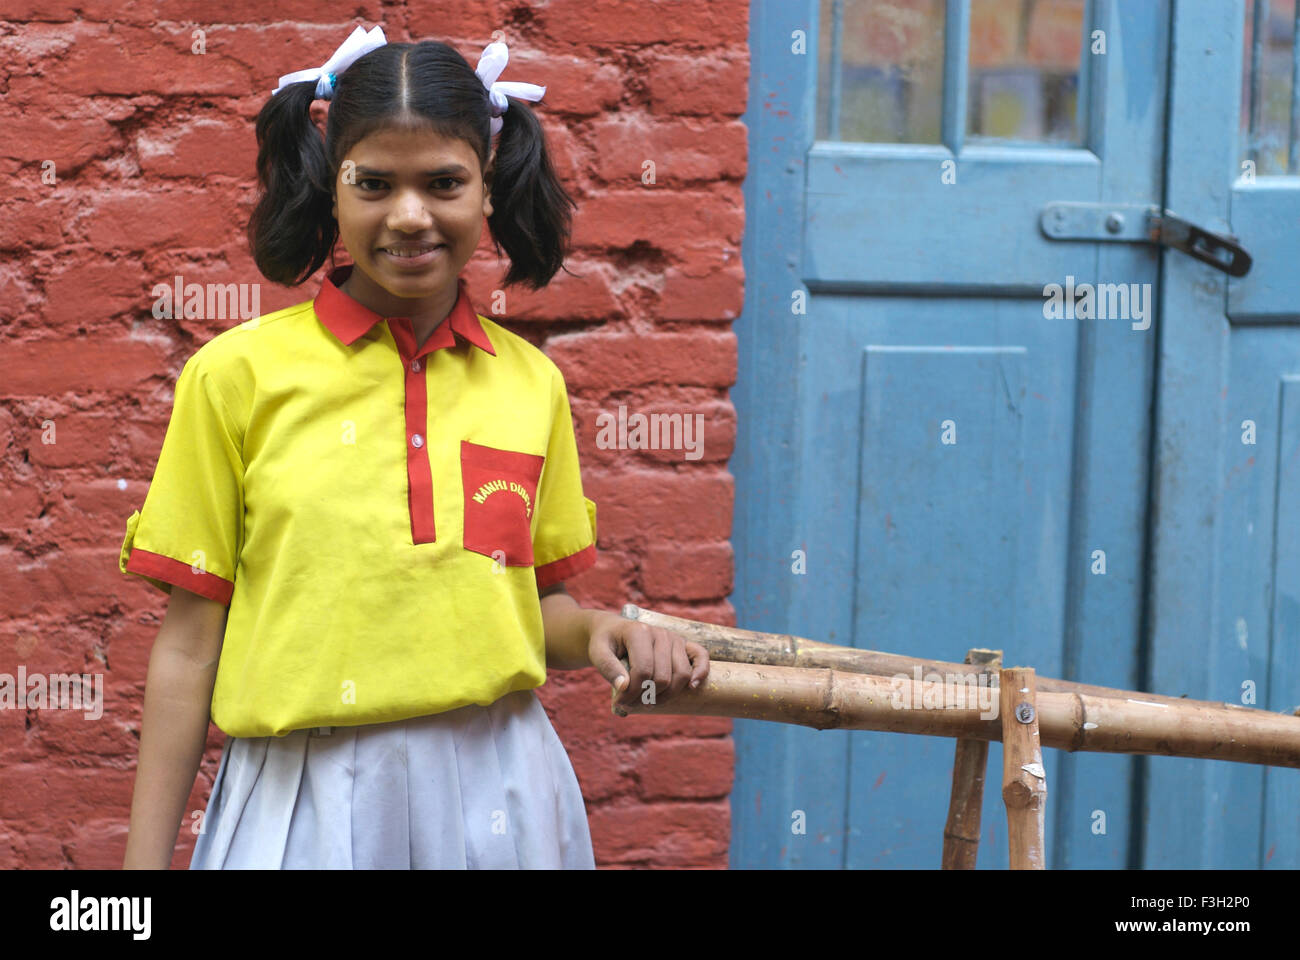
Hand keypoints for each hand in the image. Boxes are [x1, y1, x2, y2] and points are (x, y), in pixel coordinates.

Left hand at [586, 611, 709, 708]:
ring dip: (667, 695)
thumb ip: (608, 668)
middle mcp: (661, 633)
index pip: (643, 670)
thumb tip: (624, 687)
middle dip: (646, 697)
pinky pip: (700, 656)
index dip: (632, 693)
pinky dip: (701, 672)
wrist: (613, 631)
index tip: (620, 703)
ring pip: (682, 675)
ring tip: (648, 702)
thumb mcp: (597, 653)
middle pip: (663, 677)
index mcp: (639, 631)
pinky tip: (693, 687)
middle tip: (630, 705)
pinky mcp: (683, 644)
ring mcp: (674, 638)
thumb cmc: (605, 643)